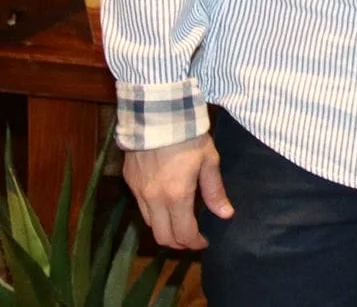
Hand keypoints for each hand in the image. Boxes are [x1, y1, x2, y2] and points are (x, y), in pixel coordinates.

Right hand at [123, 134, 233, 248]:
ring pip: (149, 223)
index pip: (183, 233)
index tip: (205, 241)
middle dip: (179, 243)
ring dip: (164, 229)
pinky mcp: (129, 181)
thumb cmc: (189, 136)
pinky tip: (165, 203)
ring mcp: (138, 191)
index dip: (195, 242)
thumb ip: (214, 191)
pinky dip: (154, 213)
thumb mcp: (209, 161)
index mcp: (176, 196)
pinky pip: (141, 206)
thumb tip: (226, 214)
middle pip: (162, 236)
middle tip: (192, 237)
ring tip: (180, 222)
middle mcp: (154, 199)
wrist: (157, 114)